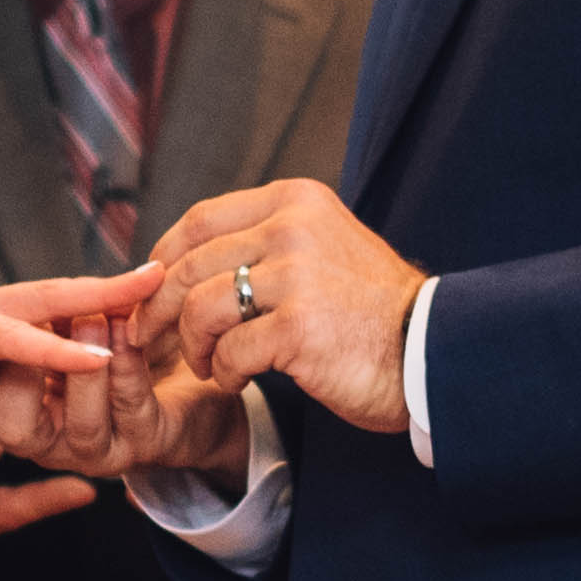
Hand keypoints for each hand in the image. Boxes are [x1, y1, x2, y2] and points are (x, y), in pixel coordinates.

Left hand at [0, 258, 140, 449]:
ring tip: (151, 291)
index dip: (56, 350)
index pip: (7, 334)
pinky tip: (100, 315)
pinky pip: (24, 313)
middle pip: (42, 297)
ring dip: (92, 297)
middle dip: (99, 292)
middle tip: (157, 276)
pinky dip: (65, 310)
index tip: (106, 357)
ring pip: (40, 301)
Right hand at [0, 334, 247, 480]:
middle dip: (24, 376)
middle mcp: (53, 445)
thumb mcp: (62, 330)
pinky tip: (128, 327)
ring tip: (92, 317)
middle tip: (38, 323)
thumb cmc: (109, 348)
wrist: (185, 377)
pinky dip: (129, 362)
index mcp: (21, 416)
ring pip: (82, 423)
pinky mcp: (148, 442)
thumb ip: (31, 324)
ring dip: (86, 368)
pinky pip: (132, 405)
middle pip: (15, 430)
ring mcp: (102, 451)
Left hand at [140, 179, 425, 437]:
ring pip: (200, 308)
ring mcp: (295, 276)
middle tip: (151, 338)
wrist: (429, 349)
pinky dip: (222, 372)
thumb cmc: (370, 308)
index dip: (162, 258)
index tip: (151, 291)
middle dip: (159, 308)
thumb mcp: (323, 246)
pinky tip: (237, 379)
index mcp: (295, 201)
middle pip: (189, 265)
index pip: (200, 220)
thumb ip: (265, 240)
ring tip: (206, 365)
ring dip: (191, 345)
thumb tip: (186, 257)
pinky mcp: (297, 328)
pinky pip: (229, 351)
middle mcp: (292, 228)